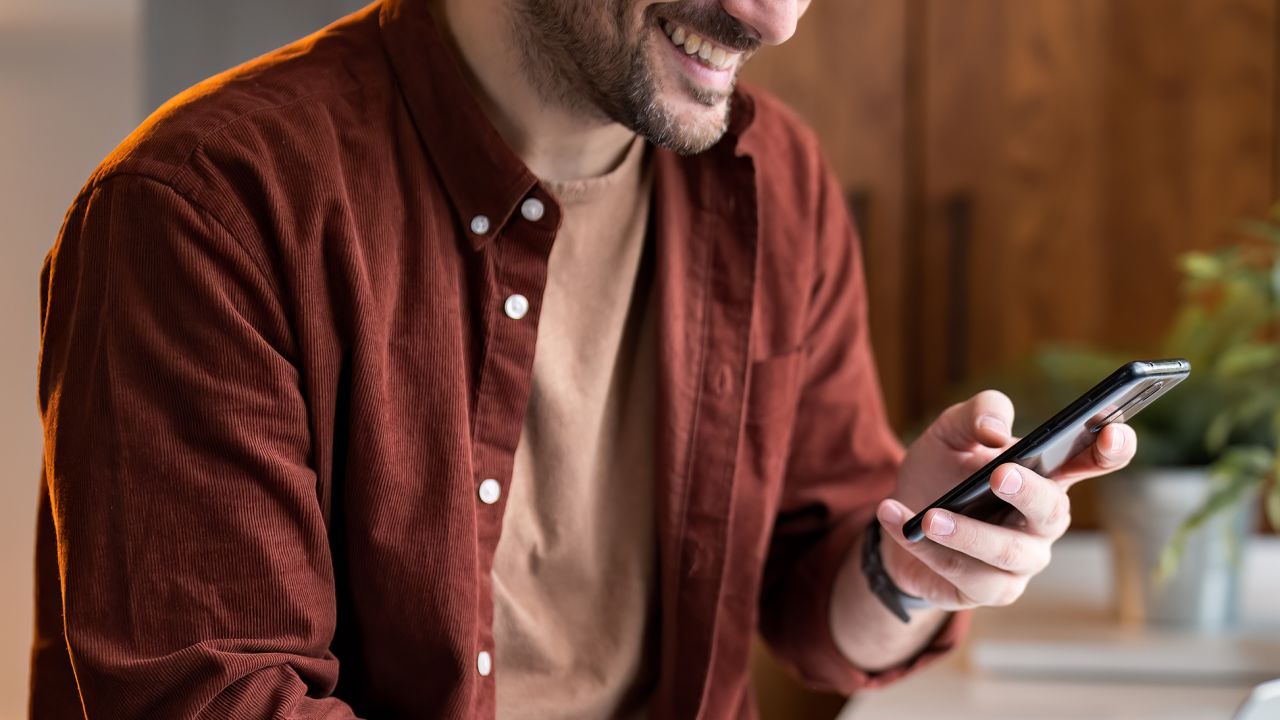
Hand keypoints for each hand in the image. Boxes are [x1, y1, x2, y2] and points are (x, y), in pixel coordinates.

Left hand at [877, 390, 1136, 609]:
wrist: (898, 518)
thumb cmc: (939, 470)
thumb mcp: (949, 431)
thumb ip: (977, 413)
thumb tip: (997, 428)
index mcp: (1046, 473)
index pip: (1093, 460)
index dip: (1112, 449)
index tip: (1113, 433)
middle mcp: (1043, 520)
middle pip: (1052, 512)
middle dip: (1028, 493)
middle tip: (998, 474)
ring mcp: (1021, 560)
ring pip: (1007, 554)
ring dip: (966, 534)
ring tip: (929, 516)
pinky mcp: (991, 589)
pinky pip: (964, 575)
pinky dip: (926, 548)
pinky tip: (895, 518)